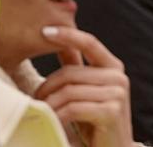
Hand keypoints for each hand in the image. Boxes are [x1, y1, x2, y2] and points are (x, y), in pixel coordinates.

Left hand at [35, 26, 133, 146]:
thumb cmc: (96, 122)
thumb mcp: (86, 91)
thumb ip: (76, 69)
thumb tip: (55, 41)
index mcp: (113, 67)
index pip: (89, 42)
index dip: (67, 35)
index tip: (45, 31)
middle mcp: (118, 77)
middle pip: (71, 73)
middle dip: (46, 87)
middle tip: (34, 100)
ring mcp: (117, 94)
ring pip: (69, 91)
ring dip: (49, 104)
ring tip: (42, 113)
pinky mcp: (111, 112)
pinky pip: (73, 109)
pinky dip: (58, 116)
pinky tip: (53, 122)